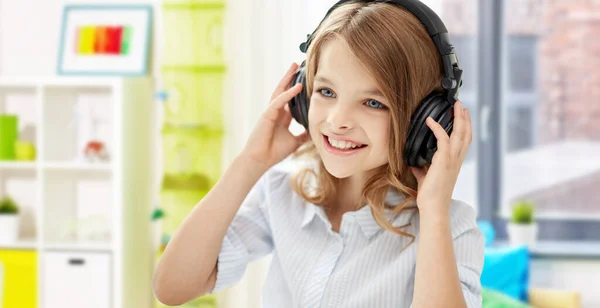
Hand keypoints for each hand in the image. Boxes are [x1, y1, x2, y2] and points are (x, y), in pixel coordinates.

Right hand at [239, 62, 309, 171]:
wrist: (260, 160)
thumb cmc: (274, 152)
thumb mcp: (295, 142)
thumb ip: (303, 135)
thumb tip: (314, 132)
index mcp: (281, 117)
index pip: (290, 99)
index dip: (296, 89)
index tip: (305, 79)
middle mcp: (275, 112)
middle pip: (283, 90)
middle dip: (290, 77)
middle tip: (297, 64)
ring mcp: (270, 112)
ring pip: (279, 91)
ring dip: (287, 78)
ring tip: (294, 66)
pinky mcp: (267, 115)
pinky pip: (279, 101)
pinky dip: (288, 94)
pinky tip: (296, 87)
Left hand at [410, 101, 471, 217]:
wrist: (433, 207)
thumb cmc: (431, 195)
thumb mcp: (425, 179)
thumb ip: (423, 170)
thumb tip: (415, 165)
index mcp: (454, 162)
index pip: (464, 140)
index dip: (465, 126)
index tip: (462, 114)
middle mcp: (456, 159)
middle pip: (466, 134)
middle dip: (464, 117)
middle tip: (460, 104)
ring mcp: (452, 160)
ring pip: (460, 134)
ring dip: (458, 118)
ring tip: (455, 106)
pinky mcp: (443, 161)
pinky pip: (443, 140)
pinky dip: (437, 128)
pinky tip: (430, 121)